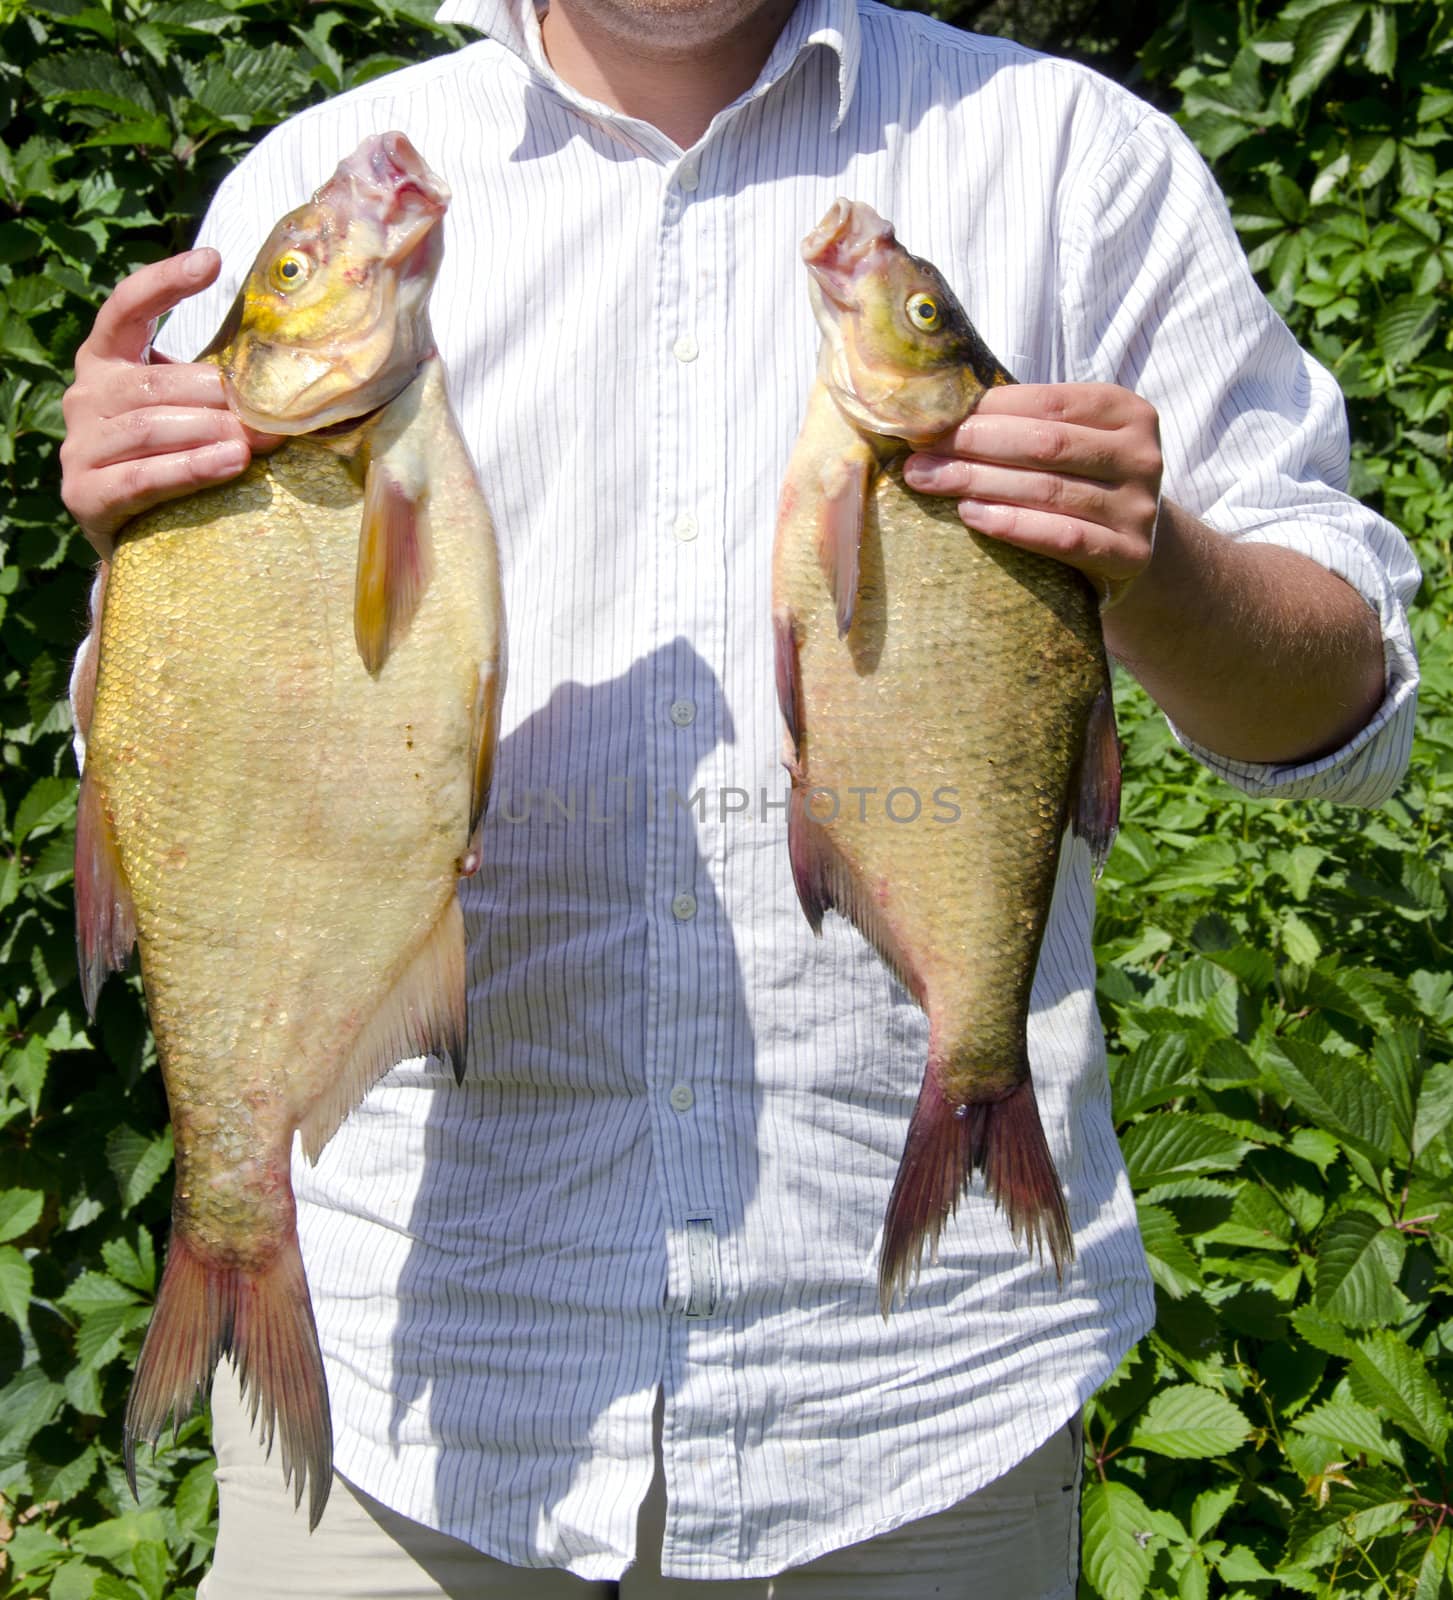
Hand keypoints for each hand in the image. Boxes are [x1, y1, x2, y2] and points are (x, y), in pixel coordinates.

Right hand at [60, 249, 280, 558]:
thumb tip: (295, 375)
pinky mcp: (85, 493)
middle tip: (269, 414)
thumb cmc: (174, 460)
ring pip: (149, 427)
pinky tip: (229, 464)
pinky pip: (142, 477)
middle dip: (216, 396)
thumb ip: (217, 387)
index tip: (212, 262)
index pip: (128, 308)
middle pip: (155, 383)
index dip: (166, 282)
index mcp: (106, 361)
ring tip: (255, 442)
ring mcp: (79, 445)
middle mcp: (85, 395)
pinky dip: (190, 470)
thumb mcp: (189, 411)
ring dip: (210, 433)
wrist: (139, 535)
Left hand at [901, 382, 1162, 608]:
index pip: (1048, 403)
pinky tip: (971, 515)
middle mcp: (1142, 455)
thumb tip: (937, 409)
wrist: (1128, 546)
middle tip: (919, 453)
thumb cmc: (1079, 482)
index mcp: (1127, 411)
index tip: (932, 418)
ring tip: (931, 481)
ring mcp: (1139, 507)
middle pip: (1045, 445)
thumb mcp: (1067, 441)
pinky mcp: (1130, 554)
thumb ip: (1023, 423)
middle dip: (974, 445)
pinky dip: (1012, 525)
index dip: (986, 409)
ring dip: (980, 483)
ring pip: (1049, 490)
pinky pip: (1064, 537)